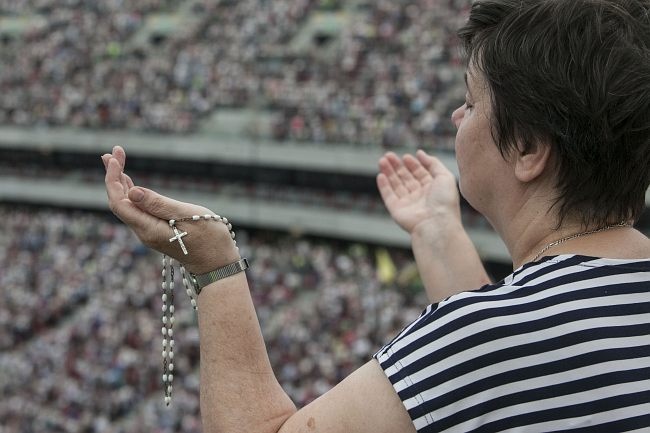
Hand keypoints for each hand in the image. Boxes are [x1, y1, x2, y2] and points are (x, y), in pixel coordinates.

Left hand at [102, 146, 239, 273]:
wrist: (217, 263)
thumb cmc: (209, 238)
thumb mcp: (186, 216)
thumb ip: (158, 204)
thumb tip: (132, 191)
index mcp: (148, 229)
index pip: (120, 202)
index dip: (113, 180)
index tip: (113, 158)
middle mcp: (144, 232)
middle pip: (120, 202)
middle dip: (114, 177)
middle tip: (111, 152)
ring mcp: (149, 232)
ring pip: (127, 206)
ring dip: (120, 183)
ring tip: (114, 160)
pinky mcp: (156, 230)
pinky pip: (137, 210)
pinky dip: (131, 192)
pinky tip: (129, 182)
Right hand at [377, 150, 460, 234]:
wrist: (436, 224)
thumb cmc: (444, 201)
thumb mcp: (445, 176)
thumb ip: (433, 163)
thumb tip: (420, 153)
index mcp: (432, 188)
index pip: (420, 173)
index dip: (413, 164)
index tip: (406, 156)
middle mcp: (419, 196)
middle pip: (406, 178)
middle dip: (397, 166)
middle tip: (388, 155)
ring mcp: (407, 203)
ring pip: (395, 185)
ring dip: (388, 172)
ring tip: (382, 160)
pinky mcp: (396, 210)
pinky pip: (388, 196)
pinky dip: (384, 186)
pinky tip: (380, 175)